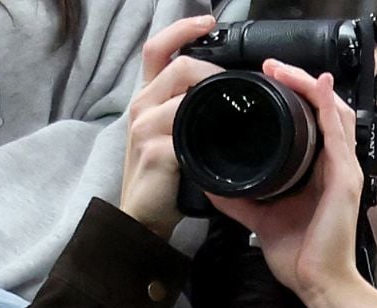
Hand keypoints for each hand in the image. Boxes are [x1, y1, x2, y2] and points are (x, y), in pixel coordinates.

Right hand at [117, 14, 220, 240]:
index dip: (182, 29)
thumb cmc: (163, 180)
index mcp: (146, 99)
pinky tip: (222, 138)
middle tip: (235, 84)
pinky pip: (186, 128)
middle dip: (212, 69)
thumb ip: (189, 112)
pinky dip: (208, 129)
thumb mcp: (172, 137)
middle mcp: (141, 106)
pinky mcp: (155, 150)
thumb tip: (223, 93)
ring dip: (215, 96)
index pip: (157, 48)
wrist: (143, 219)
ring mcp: (144, 127)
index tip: (208, 21)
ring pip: (184, 93)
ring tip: (235, 111)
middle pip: (178, 66)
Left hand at [208, 62, 369, 307]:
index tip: (267, 80)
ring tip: (285, 70)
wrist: (318, 284)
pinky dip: (328, 107)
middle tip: (271, 67)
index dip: (296, 97)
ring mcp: (344, 171)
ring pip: (335, 113)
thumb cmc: (300, 256)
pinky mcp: (346, 180)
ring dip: (310, 86)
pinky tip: (317, 86)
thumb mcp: (260, 217)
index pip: (314, 123)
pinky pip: (338, 135)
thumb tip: (212, 181)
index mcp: (319, 172)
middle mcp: (336, 167)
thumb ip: (240, 198)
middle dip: (300, 83)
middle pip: (326, 110)